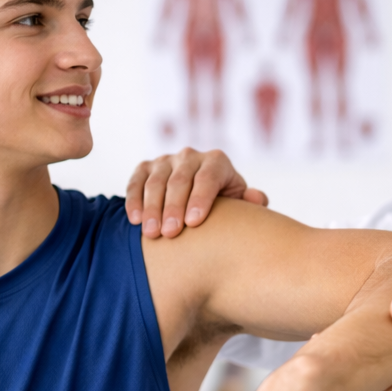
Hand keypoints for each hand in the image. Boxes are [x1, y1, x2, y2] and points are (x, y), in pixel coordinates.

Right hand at [125, 148, 266, 237]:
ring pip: (156, 182)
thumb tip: (257, 198)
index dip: (200, 199)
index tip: (193, 223)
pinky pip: (137, 181)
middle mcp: (190, 156)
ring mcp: (166, 160)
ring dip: (152, 208)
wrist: (199, 201)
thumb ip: (250, 203)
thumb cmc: (223, 207)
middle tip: (170, 234)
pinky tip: (135, 220)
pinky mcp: (145, 167)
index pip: (208, 177)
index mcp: (217, 162)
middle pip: (180, 180)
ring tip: (152, 234)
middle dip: (173, 208)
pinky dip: (134, 199)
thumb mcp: (239, 204)